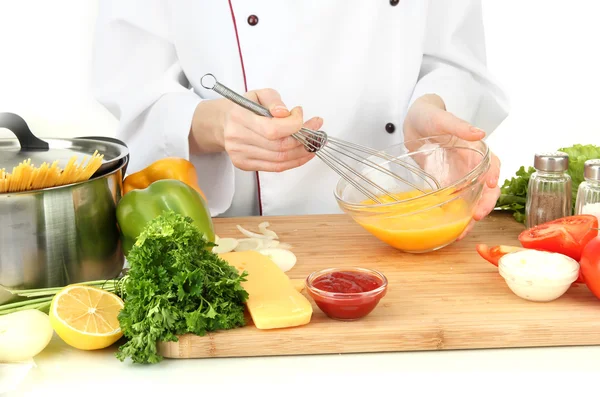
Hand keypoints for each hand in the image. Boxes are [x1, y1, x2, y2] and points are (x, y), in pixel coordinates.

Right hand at [189, 89, 322, 171]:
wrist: (222, 123)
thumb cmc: (244, 107)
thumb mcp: (258, 94)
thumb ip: (273, 100)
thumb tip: (285, 113)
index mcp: (239, 117)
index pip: (273, 129)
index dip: (294, 124)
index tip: (301, 114)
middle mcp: (238, 138)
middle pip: (279, 147)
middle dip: (304, 139)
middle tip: (316, 130)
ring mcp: (241, 155)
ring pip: (280, 159)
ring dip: (303, 152)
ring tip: (314, 142)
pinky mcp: (245, 165)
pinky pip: (275, 167)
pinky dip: (294, 161)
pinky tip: (304, 153)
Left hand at [403, 94, 500, 238]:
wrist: (413, 123)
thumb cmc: (430, 116)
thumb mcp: (441, 118)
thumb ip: (458, 125)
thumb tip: (479, 133)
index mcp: (476, 149)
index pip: (493, 164)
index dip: (494, 175)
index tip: (490, 185)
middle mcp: (472, 166)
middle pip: (487, 188)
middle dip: (485, 203)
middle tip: (477, 216)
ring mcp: (460, 178)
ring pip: (473, 200)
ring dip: (471, 217)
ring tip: (462, 232)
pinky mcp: (447, 186)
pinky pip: (455, 204)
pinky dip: (455, 218)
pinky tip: (450, 231)